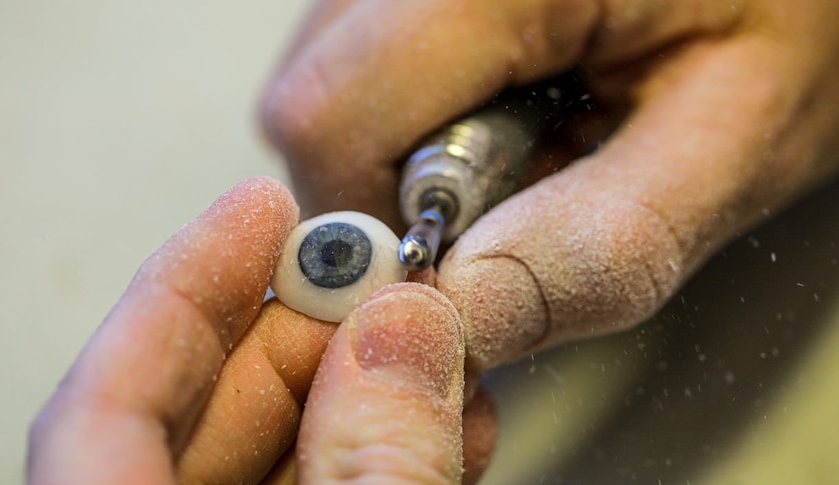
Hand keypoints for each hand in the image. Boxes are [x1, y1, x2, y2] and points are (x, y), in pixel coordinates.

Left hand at [28, 177, 494, 483]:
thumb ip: (375, 458)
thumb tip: (405, 338)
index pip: (111, 394)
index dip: (186, 285)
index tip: (256, 210)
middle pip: (207, 410)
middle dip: (307, 333)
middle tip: (382, 285)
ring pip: (279, 457)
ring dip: (366, 396)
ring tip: (438, 356)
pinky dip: (382, 456)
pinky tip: (443, 429)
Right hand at [261, 0, 838, 369]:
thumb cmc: (797, 21)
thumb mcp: (734, 145)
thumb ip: (603, 246)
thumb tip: (459, 320)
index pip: (330, 116)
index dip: (377, 225)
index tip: (459, 267)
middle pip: (311, 104)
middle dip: (395, 191)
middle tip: (516, 186)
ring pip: (325, 87)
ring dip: (408, 152)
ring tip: (520, 134)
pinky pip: (355, 66)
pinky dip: (412, 117)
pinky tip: (495, 103)